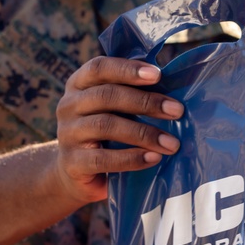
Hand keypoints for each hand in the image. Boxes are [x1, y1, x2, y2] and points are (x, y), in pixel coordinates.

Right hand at [54, 56, 182, 203]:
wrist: (74, 176)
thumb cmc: (104, 135)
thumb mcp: (113, 110)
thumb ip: (133, 95)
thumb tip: (175, 87)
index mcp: (79, 84)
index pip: (99, 68)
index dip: (128, 69)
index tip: (158, 75)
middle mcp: (69, 105)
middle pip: (107, 96)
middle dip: (145, 102)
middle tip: (177, 111)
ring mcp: (67, 134)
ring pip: (106, 125)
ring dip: (144, 133)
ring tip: (172, 143)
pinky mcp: (72, 163)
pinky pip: (103, 159)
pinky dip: (131, 158)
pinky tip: (153, 158)